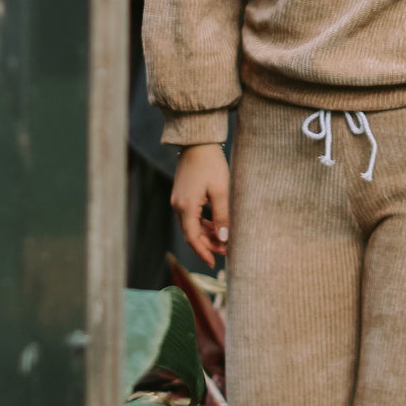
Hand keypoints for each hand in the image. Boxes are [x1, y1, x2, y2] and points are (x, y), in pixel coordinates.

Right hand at [171, 144, 229, 269]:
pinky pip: (191, 216)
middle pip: (191, 233)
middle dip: (208, 244)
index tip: (214, 262)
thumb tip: (224, 239)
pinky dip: (202, 224)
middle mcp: (178, 206)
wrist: (197, 143)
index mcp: (186, 207)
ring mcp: (178, 200)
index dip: (203, 252)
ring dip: (206, 235)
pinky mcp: (182, 195)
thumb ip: (222, 216)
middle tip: (226, 250)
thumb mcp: (221, 190)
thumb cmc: (211, 164)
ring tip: (224, 240)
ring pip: (191, 226)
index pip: (192, 238)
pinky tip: (215, 225)